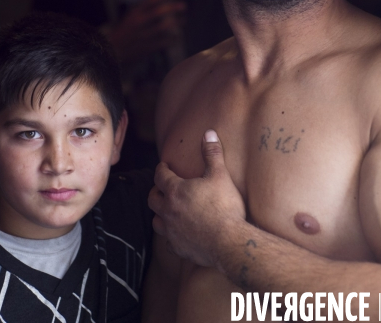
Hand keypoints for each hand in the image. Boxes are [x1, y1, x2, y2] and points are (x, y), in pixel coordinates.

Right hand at [107, 0, 185, 62]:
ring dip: (176, 23)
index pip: (149, 1)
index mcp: (134, 13)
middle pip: (158, 12)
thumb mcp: (130, 17)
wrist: (113, 51)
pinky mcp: (147, 48)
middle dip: (172, 8)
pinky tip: (178, 37)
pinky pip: (163, 42)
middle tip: (183, 5)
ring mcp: (143, 35)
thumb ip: (144, 10)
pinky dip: (172, 39)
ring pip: (163, 27)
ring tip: (183, 20)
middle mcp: (138, 23)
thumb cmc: (124, 32)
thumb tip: (161, 0)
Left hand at [148, 130, 245, 267]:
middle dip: (156, 190)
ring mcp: (171, 231)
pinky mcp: (178, 247)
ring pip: (156, 220)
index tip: (163, 166)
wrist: (228, 242)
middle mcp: (168, 210)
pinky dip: (170, 235)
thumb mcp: (220, 175)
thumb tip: (209, 133)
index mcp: (176, 190)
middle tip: (163, 187)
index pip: (160, 175)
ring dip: (159, 213)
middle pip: (153, 198)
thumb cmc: (224, 207)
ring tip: (167, 210)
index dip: (161, 169)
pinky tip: (177, 233)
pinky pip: (167, 241)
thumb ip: (212, 153)